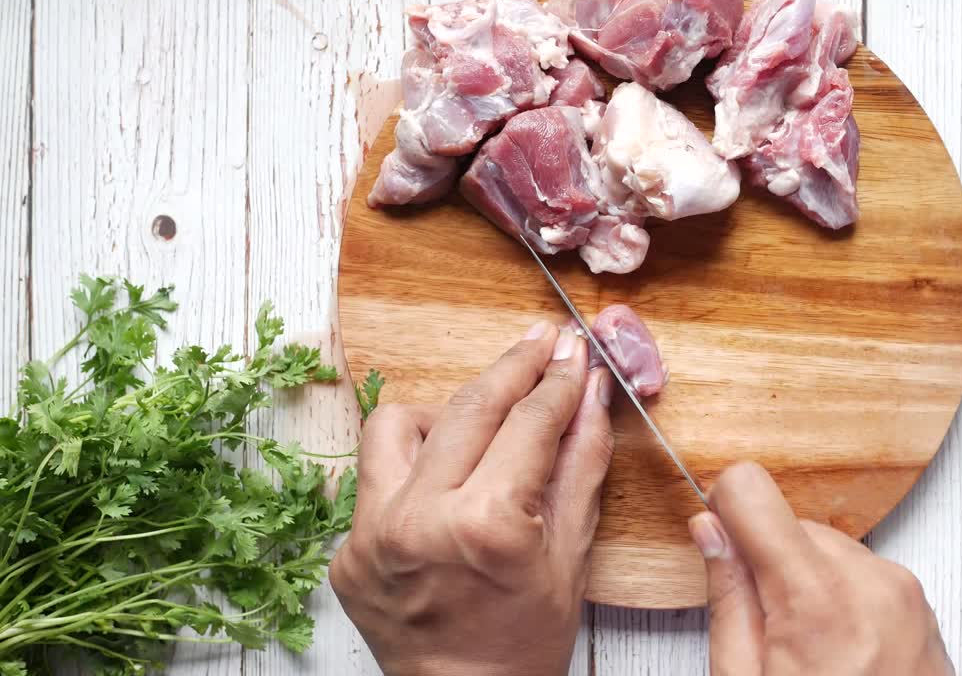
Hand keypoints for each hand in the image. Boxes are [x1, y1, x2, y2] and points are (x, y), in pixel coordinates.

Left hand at [330, 321, 613, 675]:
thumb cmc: (527, 641)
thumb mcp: (571, 553)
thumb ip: (581, 462)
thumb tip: (590, 390)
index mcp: (485, 525)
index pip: (529, 422)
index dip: (557, 378)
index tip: (570, 349)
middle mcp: (417, 520)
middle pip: (469, 406)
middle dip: (512, 367)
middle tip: (539, 343)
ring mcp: (371, 535)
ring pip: (399, 425)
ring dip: (446, 413)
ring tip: (482, 427)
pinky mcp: (347, 551)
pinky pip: (375, 477)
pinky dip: (414, 468)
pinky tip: (446, 483)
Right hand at [689, 462, 952, 675]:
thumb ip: (727, 599)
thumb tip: (709, 529)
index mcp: (816, 600)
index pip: (752, 489)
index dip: (724, 507)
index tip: (719, 540)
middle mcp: (869, 581)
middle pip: (789, 522)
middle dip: (766, 563)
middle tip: (766, 631)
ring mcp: (902, 591)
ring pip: (825, 547)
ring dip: (804, 581)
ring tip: (806, 650)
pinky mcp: (920, 605)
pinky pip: (861, 571)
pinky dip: (838, 596)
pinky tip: (836, 650)